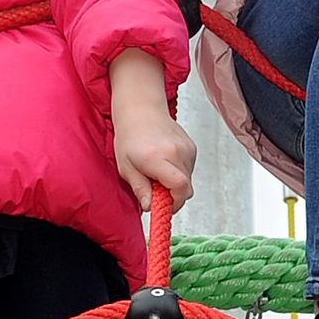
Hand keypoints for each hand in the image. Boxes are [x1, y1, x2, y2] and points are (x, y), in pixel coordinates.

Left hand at [105, 47, 194, 209]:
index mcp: (158, 158)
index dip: (174, 203)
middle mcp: (176, 152)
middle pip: (186, 188)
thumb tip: (150, 207)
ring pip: (188, 180)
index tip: (163, 207)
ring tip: (157, 171)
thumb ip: (140, 189)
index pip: (180, 187)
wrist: (141, 111)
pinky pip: (189, 170)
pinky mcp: (192, 148)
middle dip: (172, 196)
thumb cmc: (130, 137)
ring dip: (175, 183)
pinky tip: (165, 163)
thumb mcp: (126, 168)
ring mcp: (187, 149)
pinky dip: (178, 173)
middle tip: (155, 189)